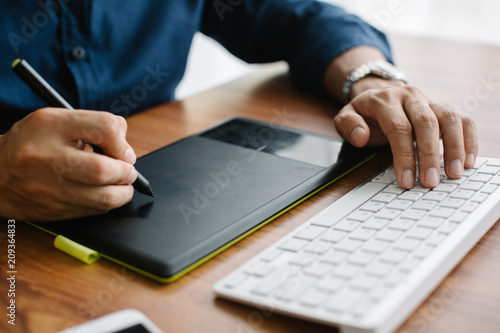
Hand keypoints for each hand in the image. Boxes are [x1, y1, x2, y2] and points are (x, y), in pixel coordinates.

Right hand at [0, 108, 136, 221]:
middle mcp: (45, 157)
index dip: (122, 142)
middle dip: (125, 172)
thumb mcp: (58, 121)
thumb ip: (95, 126)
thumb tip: (126, 151)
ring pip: (102, 198)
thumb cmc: (33, 143)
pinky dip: (105, 203)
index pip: (104, 127)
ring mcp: (46, 188)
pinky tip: (102, 194)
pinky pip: (92, 211)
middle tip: (128, 171)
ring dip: (122, 193)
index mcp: (50, 126)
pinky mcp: (51, 210)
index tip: (123, 150)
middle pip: (102, 169)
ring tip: (122, 184)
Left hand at [334, 79, 477, 188]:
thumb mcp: (347, 115)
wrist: (379, 92)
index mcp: (386, 100)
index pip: (399, 127)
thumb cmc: (365, 112)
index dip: (404, 155)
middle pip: (426, 123)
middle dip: (430, 155)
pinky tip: (468, 161)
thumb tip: (361, 137)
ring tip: (455, 174)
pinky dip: (469, 139)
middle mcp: (411, 97)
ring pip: (450, 118)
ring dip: (455, 147)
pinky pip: (463, 120)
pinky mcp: (443, 109)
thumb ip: (348, 125)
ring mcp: (430, 101)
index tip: (406, 180)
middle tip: (431, 182)